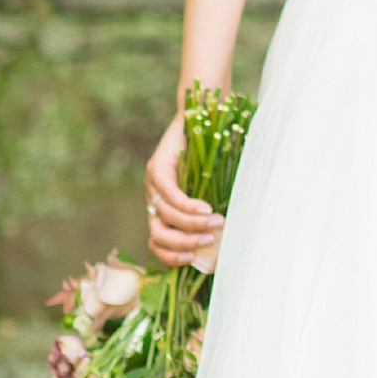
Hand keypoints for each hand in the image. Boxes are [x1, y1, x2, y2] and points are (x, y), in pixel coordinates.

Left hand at [145, 111, 223, 269]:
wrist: (201, 118)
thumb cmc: (211, 157)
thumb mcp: (208, 190)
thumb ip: (208, 212)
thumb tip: (225, 239)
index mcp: (161, 208)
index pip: (157, 242)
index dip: (171, 256)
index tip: (194, 259)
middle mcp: (152, 198)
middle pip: (157, 235)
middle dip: (183, 245)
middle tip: (208, 243)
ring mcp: (152, 183)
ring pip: (168, 216)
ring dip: (193, 224)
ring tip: (217, 224)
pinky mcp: (158, 168)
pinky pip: (171, 195)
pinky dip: (189, 206)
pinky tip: (207, 210)